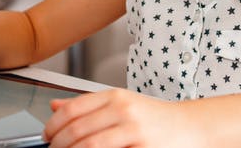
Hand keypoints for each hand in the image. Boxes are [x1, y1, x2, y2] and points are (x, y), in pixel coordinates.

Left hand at [42, 89, 202, 147]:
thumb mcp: (123, 104)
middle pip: (77, 130)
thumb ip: (89, 106)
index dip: (53, 126)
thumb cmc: (157, 120)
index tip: (47, 137)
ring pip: (89, 146)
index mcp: (115, 97)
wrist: (193, 128)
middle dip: (59, 145)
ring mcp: (134, 131)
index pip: (72, 109)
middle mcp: (123, 110)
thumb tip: (55, 107)